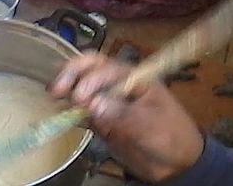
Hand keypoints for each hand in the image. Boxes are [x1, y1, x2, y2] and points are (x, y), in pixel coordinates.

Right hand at [51, 54, 203, 182]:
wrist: (178, 163)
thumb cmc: (171, 135)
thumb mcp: (150, 124)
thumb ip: (121, 114)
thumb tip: (92, 105)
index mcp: (134, 77)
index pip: (106, 69)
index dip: (90, 79)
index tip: (80, 98)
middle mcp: (118, 85)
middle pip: (90, 68)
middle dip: (71, 73)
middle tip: (56, 89)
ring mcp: (109, 102)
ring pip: (82, 87)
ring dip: (67, 88)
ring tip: (54, 96)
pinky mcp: (102, 121)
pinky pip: (82, 112)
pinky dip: (70, 111)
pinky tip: (60, 113)